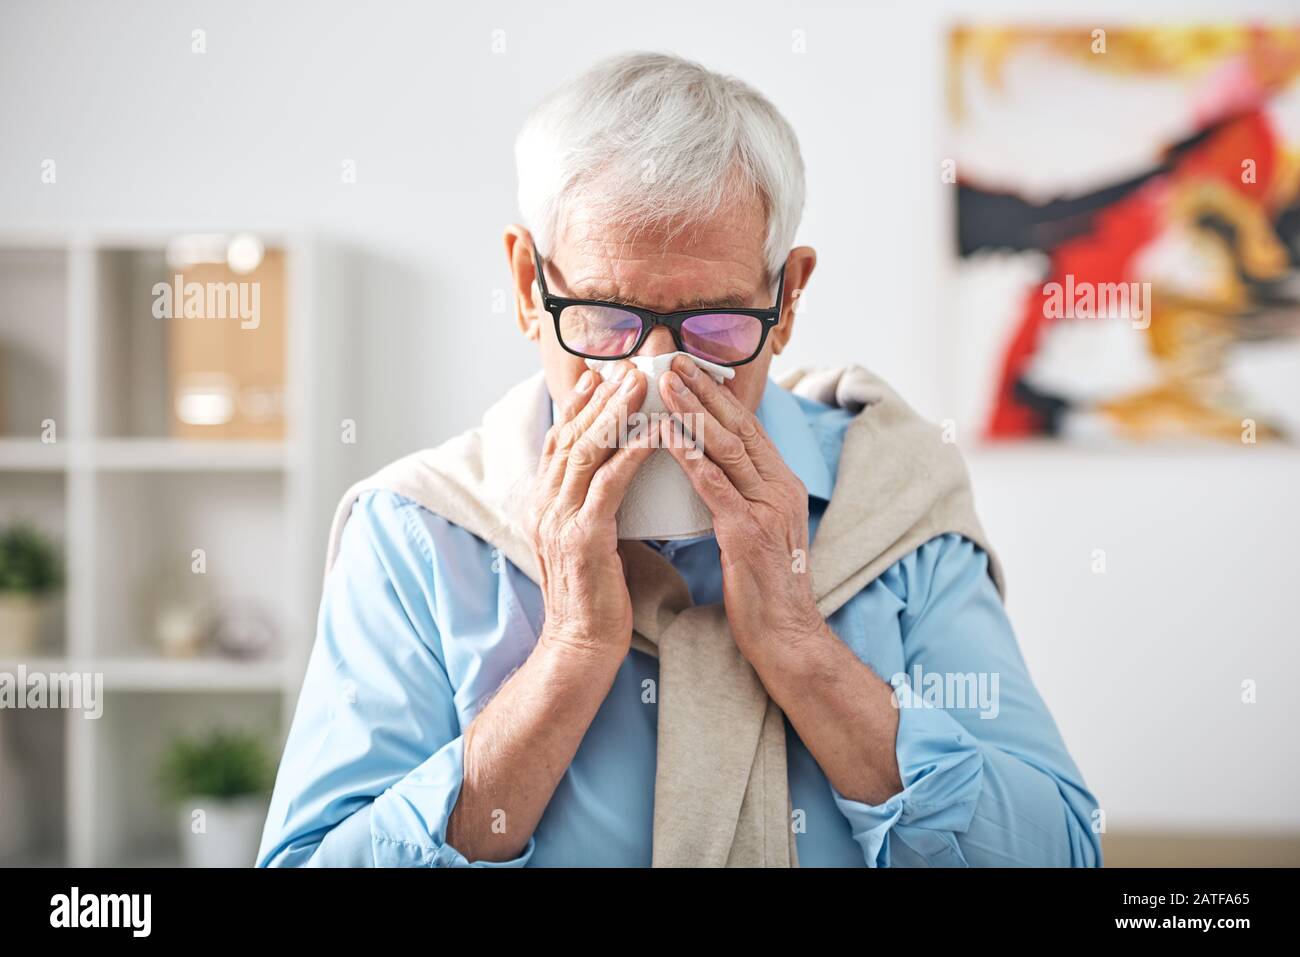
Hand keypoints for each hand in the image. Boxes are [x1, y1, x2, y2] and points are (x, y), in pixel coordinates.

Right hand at [530, 362, 653, 660]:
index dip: (578, 407)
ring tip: (641, 385)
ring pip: (587, 451)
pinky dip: (632, 452)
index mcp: (542, 505)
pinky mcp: (584, 537)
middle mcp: (544, 506)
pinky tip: (653, 432)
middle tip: (626, 367)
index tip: (600, 377)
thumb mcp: (589, 542)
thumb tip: (620, 478)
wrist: (580, 646)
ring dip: (616, 413)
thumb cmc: (595, 599)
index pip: (558, 443)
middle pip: (570, 436)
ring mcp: (559, 520)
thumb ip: (595, 507)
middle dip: (599, 398)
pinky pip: (609, 483)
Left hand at [656, 355, 823, 662]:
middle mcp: (780, 488)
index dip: (718, 396)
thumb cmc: (764, 588)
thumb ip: (741, 497)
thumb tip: (710, 469)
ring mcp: (767, 509)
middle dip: (704, 390)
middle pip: (739, 426)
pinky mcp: (748, 533)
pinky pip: (715, 485)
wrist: (786, 637)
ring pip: (727, 447)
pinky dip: (689, 456)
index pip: (748, 428)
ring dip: (692, 412)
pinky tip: (666, 436)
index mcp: (782, 485)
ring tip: (665, 385)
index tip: (690, 369)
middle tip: (673, 361)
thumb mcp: (759, 531)